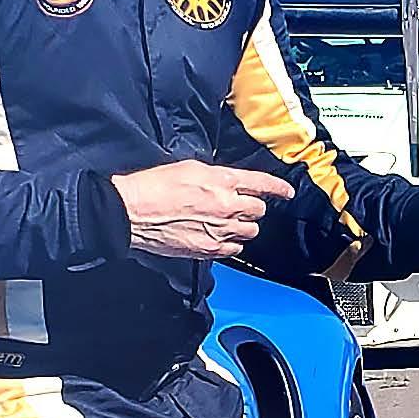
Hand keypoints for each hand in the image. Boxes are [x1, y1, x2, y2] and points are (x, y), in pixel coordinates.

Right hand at [109, 160, 295, 258]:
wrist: (132, 211)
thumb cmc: (153, 186)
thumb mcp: (188, 168)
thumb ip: (215, 176)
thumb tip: (229, 183)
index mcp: (222, 181)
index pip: (262, 184)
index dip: (277, 188)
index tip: (286, 192)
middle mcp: (227, 206)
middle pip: (258, 210)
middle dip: (251, 207)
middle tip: (237, 205)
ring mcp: (220, 230)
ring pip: (250, 231)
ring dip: (242, 226)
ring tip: (225, 222)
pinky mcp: (209, 249)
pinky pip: (235, 249)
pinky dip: (231, 244)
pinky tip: (218, 237)